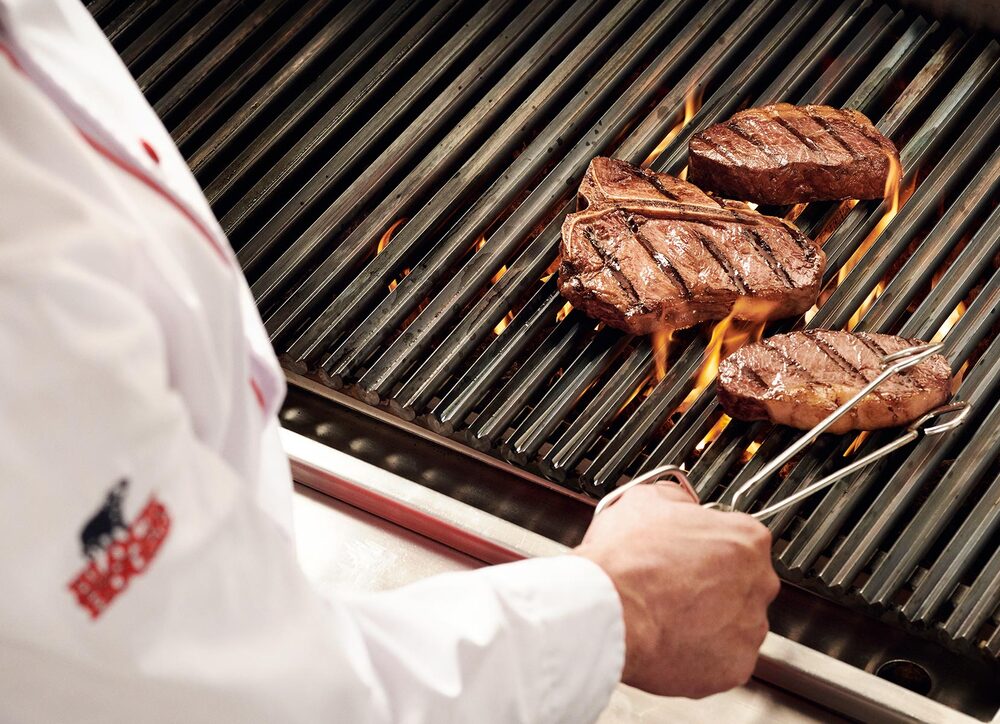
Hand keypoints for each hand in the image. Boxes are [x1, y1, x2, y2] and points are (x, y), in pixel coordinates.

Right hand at [575, 484, 779, 697]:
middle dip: (713, 584)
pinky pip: (723, 660)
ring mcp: (749, 628)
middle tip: (674, 583)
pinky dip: (700, 654)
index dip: (707, 545)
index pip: (740, 539)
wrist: (607, 609)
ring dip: (709, 620)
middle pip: (742, 582)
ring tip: (667, 614)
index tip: (688, 552)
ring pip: (735, 623)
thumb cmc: (626, 559)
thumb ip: (678, 500)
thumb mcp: (646, 500)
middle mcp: (758, 584)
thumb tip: (679, 504)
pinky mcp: (735, 667)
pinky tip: (670, 639)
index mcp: (745, 539)